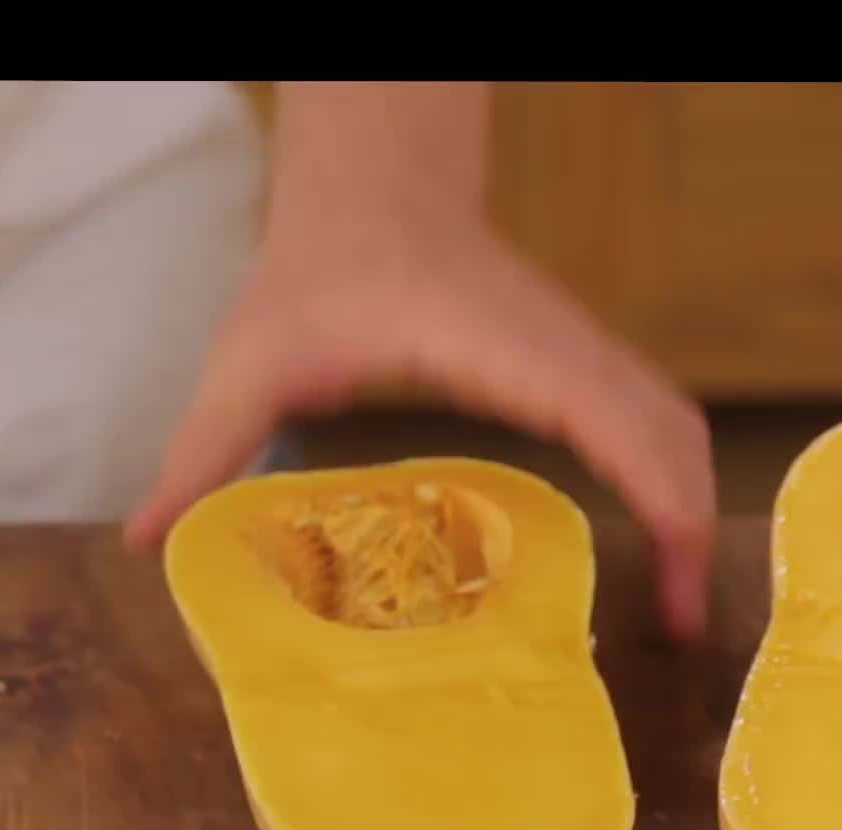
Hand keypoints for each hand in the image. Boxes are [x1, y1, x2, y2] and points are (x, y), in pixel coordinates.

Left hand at [120, 191, 715, 643]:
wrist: (373, 191)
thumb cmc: (320, 268)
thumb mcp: (251, 358)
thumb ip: (203, 448)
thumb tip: (147, 541)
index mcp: (499, 348)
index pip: (613, 422)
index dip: (661, 502)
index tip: (676, 585)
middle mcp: (559, 347)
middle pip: (670, 431)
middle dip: (694, 526)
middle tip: (685, 626)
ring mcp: (578, 349)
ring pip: (675, 420)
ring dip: (690, 501)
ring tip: (680, 596)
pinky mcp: (577, 358)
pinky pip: (652, 414)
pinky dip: (668, 474)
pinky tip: (652, 532)